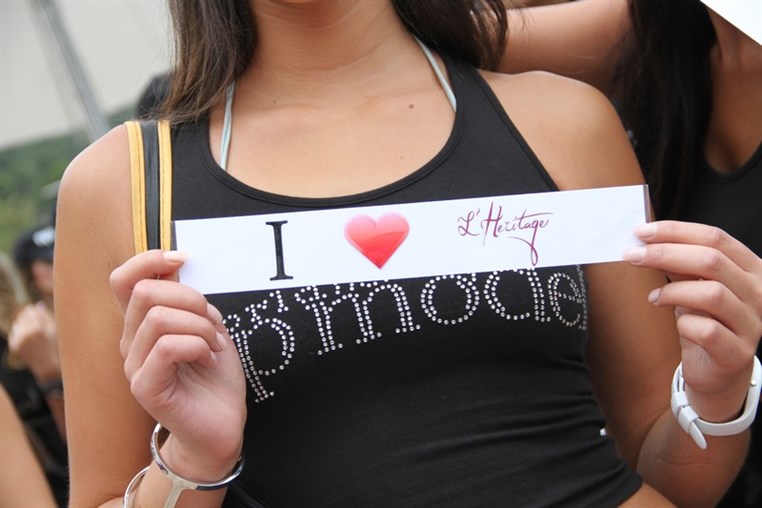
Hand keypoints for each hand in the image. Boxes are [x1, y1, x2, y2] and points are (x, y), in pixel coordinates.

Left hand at [8, 301, 60, 381]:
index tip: (41, 314)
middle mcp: (25, 335)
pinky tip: (29, 339)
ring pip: (17, 324)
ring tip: (35, 333)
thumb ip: (46, 316)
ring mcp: (18, 341)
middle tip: (39, 325)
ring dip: (25, 325)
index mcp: (37, 329)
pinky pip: (14, 333)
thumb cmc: (55, 346)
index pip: (31, 311)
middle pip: (22, 316)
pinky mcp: (13, 346)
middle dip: (30, 318)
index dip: (37, 311)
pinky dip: (20, 334)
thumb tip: (38, 304)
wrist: (47, 366)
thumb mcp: (54, 330)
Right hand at [110, 250, 246, 478]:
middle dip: (191, 299)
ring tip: (214, 345)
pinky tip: (209, 360)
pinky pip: (168, 347)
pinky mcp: (144, 387)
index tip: (183, 258)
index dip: (149, 259)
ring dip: (199, 327)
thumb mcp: (207, 326)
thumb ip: (188, 299)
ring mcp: (134, 365)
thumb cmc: (214, 374)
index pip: (123, 279)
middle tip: (213, 324)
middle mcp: (131, 342)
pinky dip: (198, 346)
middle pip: (146, 292)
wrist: (222, 423)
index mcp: (142, 323)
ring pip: (160, 318)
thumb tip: (176, 261)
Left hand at [624, 221, 761, 421]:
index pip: (716, 238)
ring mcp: (752, 323)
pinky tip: (676, 324)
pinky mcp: (737, 352)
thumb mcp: (693, 286)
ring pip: (712, 293)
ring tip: (654, 297)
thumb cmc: (705, 322)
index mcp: (751, 268)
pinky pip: (708, 330)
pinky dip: (684, 324)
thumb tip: (648, 241)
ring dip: (673, 291)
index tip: (641, 233)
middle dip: (665, 253)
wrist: (718, 372)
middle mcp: (758, 292)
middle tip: (633, 256)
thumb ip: (679, 264)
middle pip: (712, 260)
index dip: (676, 232)